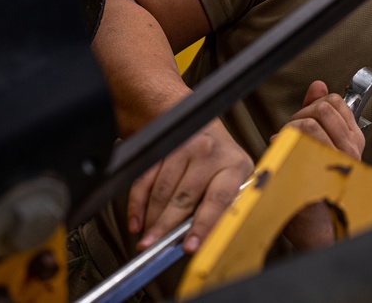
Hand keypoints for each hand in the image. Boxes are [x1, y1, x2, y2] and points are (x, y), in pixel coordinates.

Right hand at [128, 119, 253, 253]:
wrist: (200, 124)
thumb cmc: (219, 160)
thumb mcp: (231, 179)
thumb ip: (220, 207)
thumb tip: (198, 241)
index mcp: (234, 165)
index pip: (219, 199)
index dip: (203, 226)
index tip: (189, 247)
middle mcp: (210, 153)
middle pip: (184, 198)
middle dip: (166, 228)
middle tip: (154, 248)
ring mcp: (184, 147)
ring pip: (162, 192)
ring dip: (151, 219)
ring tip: (147, 238)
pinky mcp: (162, 147)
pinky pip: (145, 180)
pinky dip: (137, 204)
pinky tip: (137, 220)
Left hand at [286, 80, 364, 159]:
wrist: (313, 208)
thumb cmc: (317, 167)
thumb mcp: (323, 136)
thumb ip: (319, 108)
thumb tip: (318, 85)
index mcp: (354, 138)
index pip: (336, 101)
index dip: (315, 103)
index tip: (308, 116)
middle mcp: (351, 147)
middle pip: (323, 109)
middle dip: (302, 114)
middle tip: (296, 129)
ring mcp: (337, 158)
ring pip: (310, 123)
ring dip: (293, 128)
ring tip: (290, 139)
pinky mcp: (321, 167)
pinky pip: (301, 141)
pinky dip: (287, 139)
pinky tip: (286, 147)